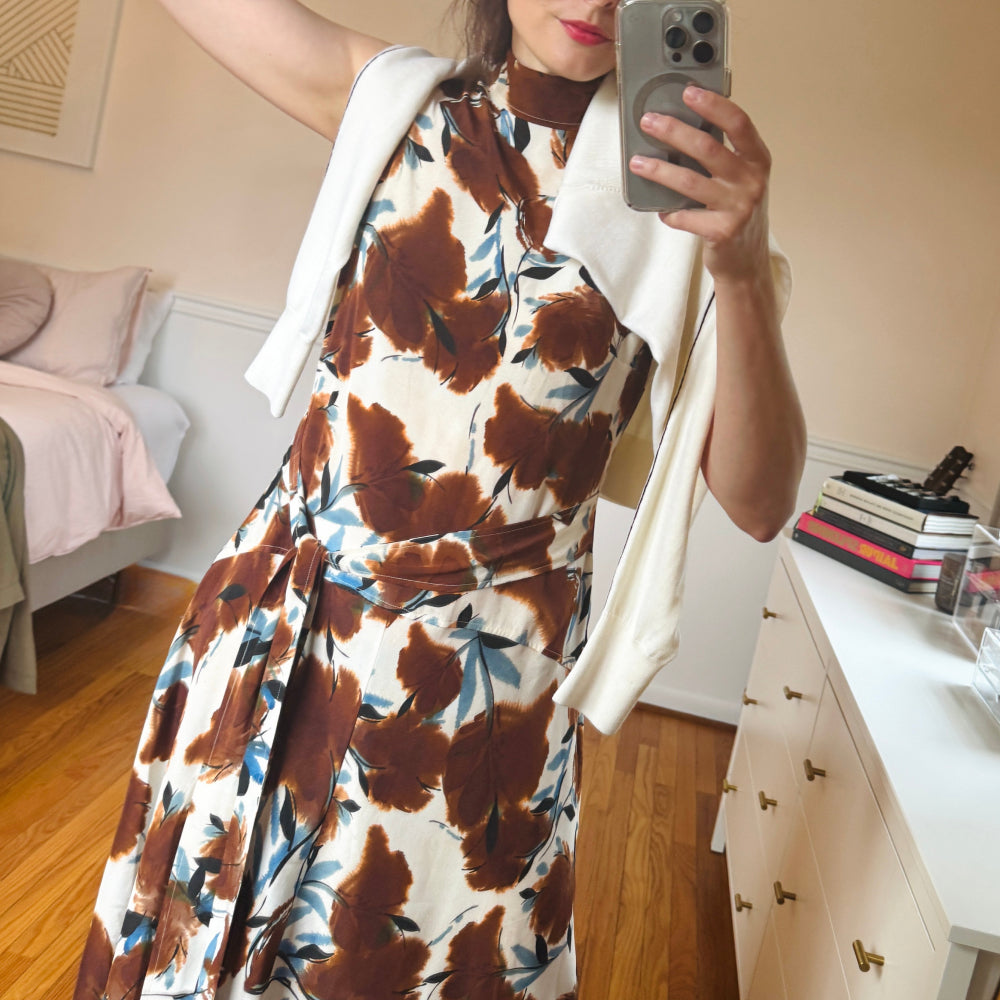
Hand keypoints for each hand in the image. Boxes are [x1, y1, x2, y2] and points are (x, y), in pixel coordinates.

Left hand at [628, 87, 771, 283]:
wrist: (747, 261)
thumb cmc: (737, 212)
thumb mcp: (740, 180)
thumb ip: (722, 156)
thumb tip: (681, 129)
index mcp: (758, 160)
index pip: (739, 123)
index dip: (714, 104)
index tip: (689, 91)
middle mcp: (751, 180)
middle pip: (708, 148)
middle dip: (673, 131)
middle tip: (648, 121)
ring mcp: (738, 207)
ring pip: (689, 181)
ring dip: (659, 170)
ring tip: (637, 163)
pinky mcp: (722, 231)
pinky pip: (684, 216)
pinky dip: (669, 212)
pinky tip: (661, 210)